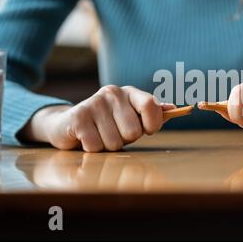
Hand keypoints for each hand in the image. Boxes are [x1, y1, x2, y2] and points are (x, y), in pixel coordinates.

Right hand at [20, 85, 174, 151]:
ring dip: (108, 146)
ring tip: (100, 136)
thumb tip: (173, 108)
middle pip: (133, 131)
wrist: (69, 124)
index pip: (151, 105)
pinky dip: (93, 149)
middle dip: (126, 140)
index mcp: (130, 92)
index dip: (153, 124)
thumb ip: (153, 114)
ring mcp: (94, 103)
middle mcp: (112, 93)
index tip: (148, 131)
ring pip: (115, 142)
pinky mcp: (78, 117)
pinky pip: (96, 146)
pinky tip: (87, 138)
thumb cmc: (109, 124)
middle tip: (115, 133)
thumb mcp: (132, 117)